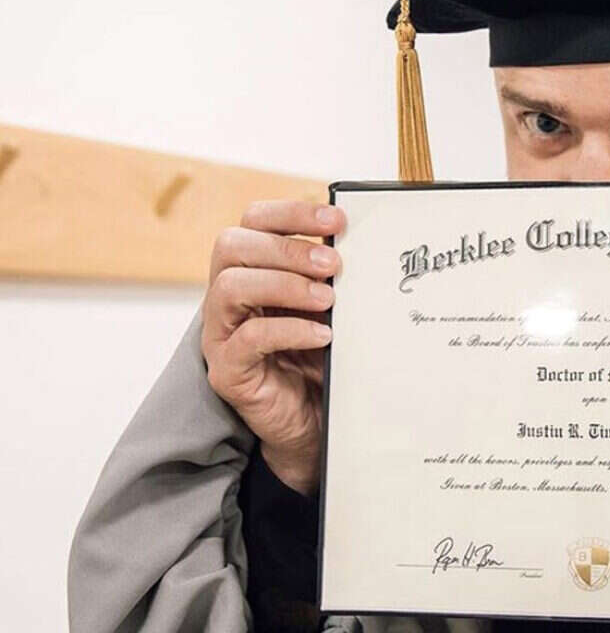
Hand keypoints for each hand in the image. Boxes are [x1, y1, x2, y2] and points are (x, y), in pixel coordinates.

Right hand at [201, 200, 345, 496]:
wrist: (314, 420)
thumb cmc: (320, 355)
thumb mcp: (330, 306)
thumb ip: (332, 274)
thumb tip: (365, 239)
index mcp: (251, 269)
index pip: (253, 221)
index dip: (292, 212)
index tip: (338, 219)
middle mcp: (227, 297)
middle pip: (232, 246)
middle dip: (287, 247)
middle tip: (334, 264)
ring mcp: (221, 334)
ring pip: (230, 287)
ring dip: (285, 284)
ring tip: (328, 299)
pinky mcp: (227, 371)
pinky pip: (248, 339)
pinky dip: (289, 330)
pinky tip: (322, 336)